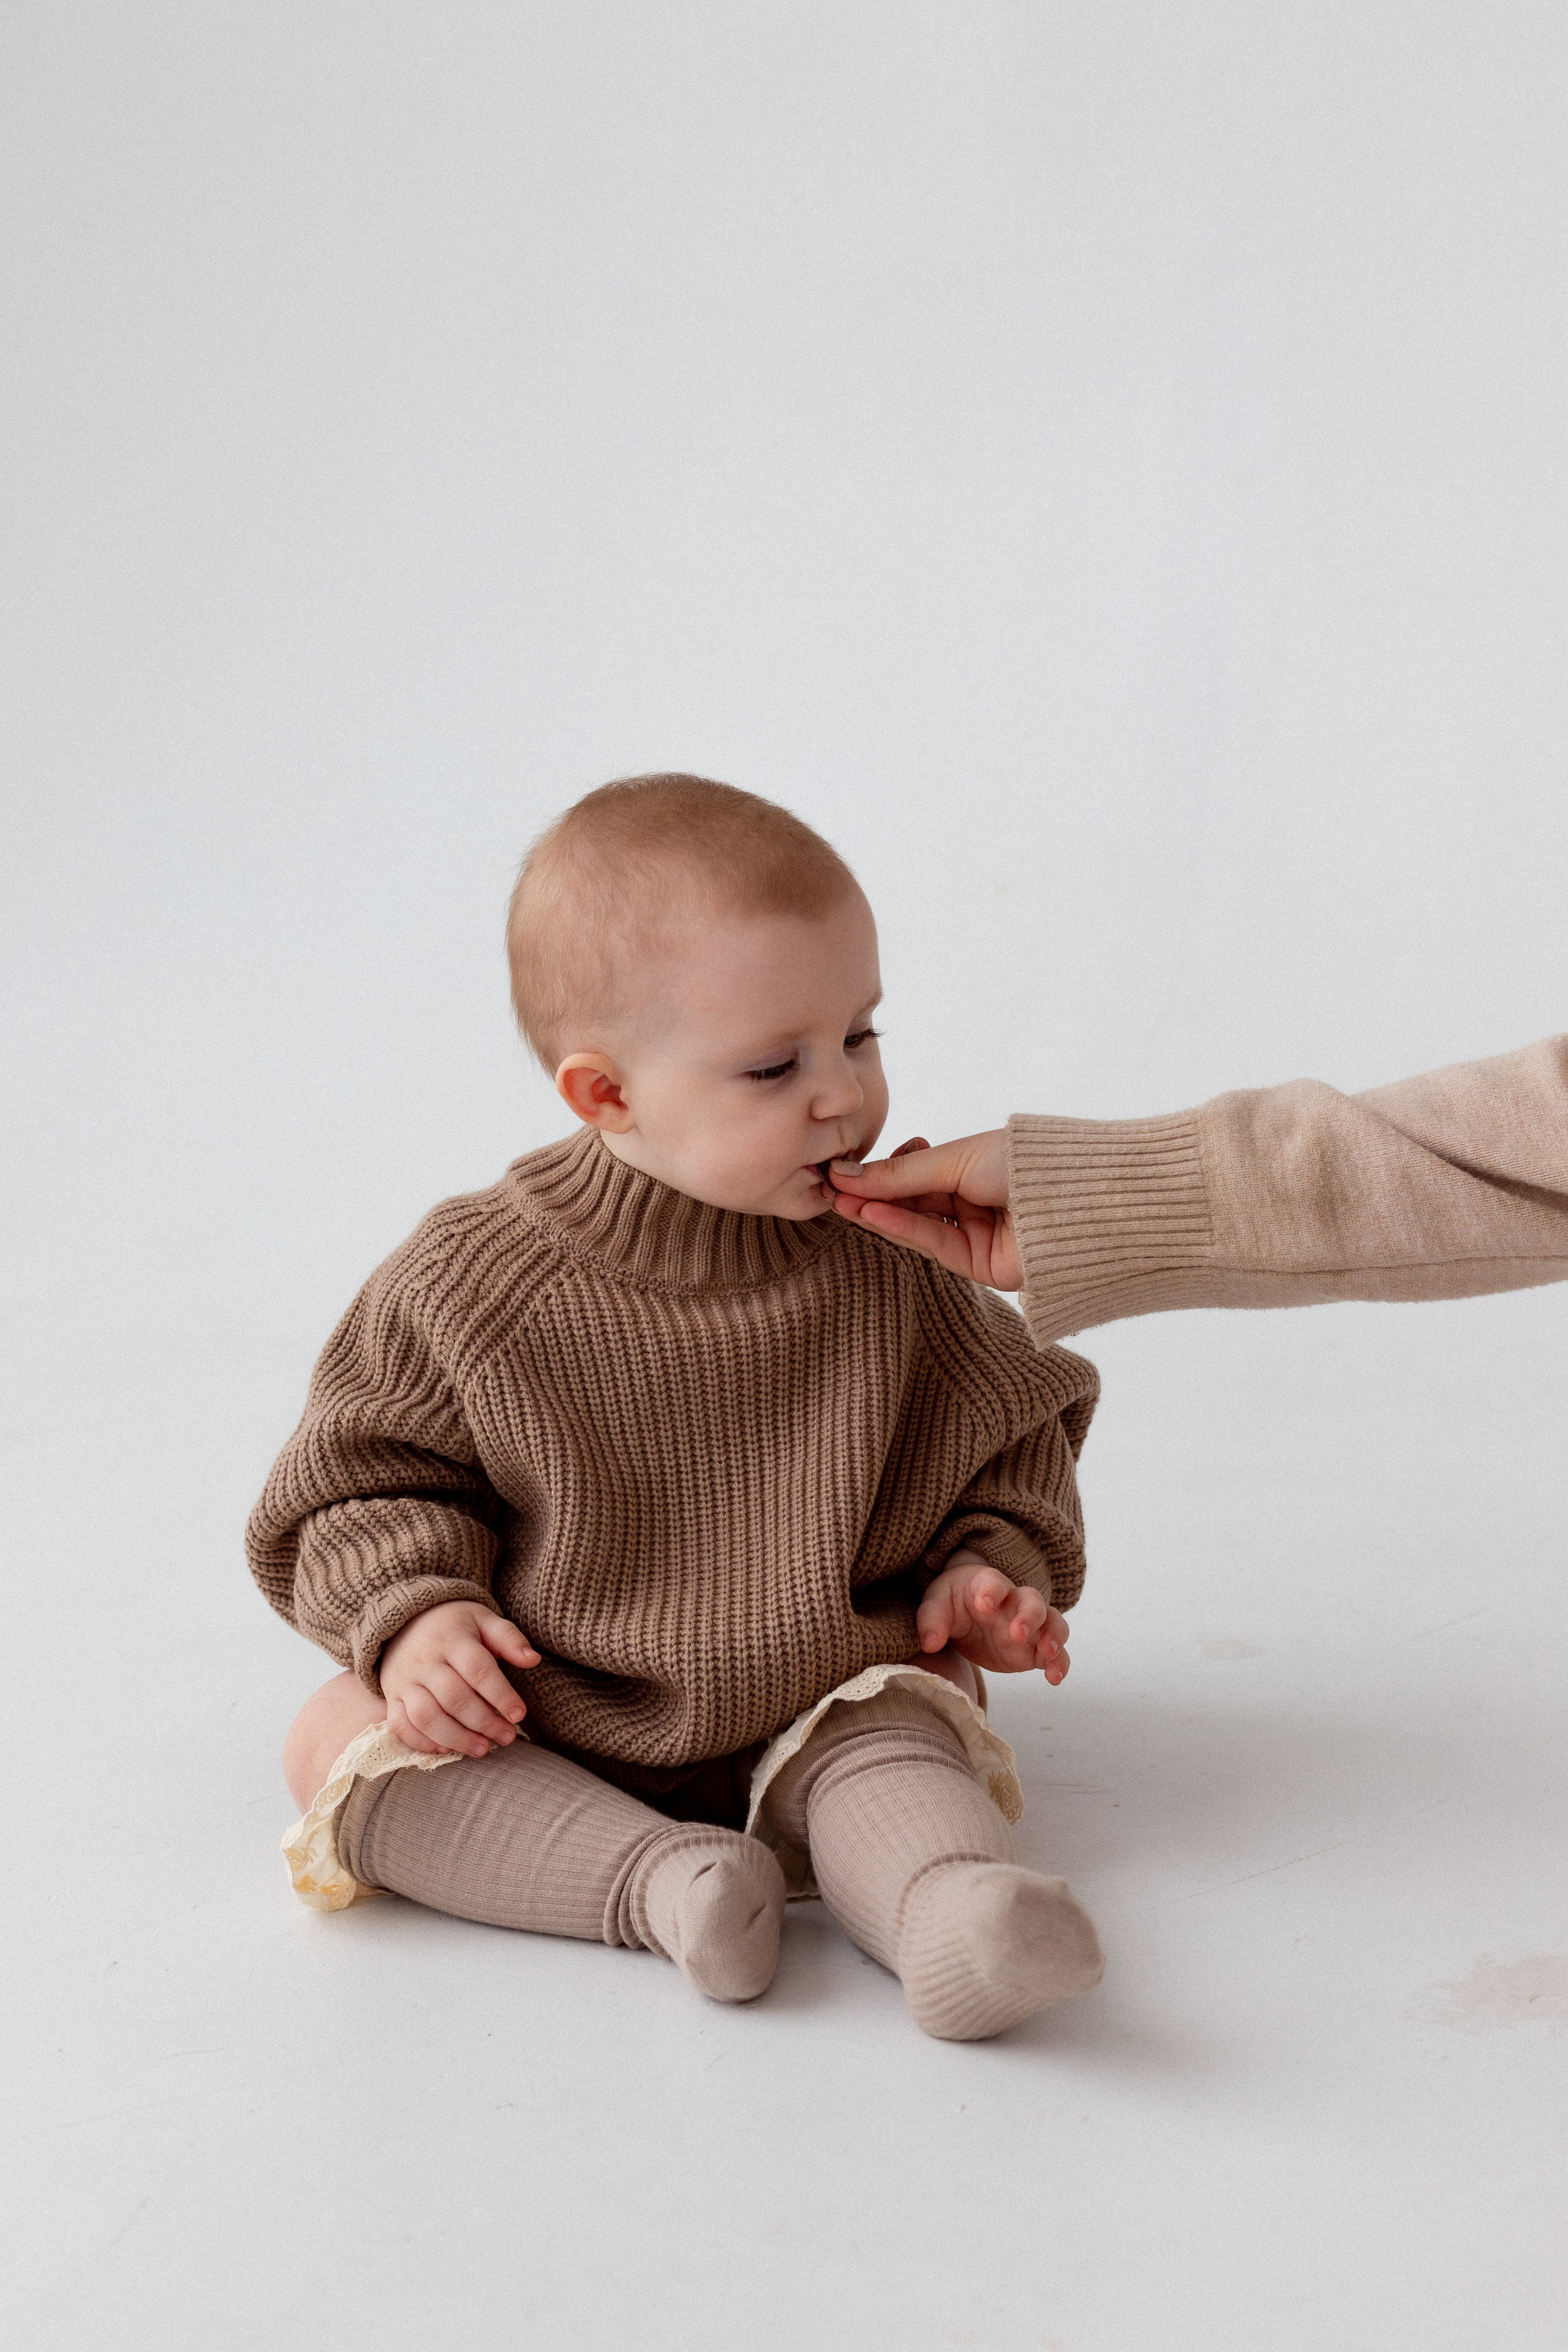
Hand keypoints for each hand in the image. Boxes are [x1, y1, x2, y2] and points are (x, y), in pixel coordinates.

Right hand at [380, 1601, 539, 1757]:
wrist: (405, 1622)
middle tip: (507, 1737)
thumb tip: (533, 1659)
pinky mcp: (392, 1697)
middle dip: (483, 1721)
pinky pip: (400, 1724)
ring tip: (482, 1750)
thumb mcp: (483, 1620)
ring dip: (455, 1737)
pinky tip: (447, 1749)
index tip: (520, 1714)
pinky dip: (421, 1741)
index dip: (500, 1694)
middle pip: (454, 1697)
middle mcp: (425, 1661)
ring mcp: (405, 1681)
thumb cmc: (455, 1625)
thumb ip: (509, 1638)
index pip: (478, 1669)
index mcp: (452, 1639)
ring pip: (426, 1716)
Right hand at [828, 1130, 1018, 1289]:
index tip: (843, 1170)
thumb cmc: (1025, 1164)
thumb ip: (901, 1173)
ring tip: (842, 1202)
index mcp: (974, 1168)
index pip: (916, 1172)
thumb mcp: (956, 1159)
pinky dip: (902, 1229)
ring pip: (918, 1224)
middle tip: (832, 1188)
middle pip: (913, 1200)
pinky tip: (872, 1214)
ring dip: (879, 1213)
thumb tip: (847, 1173)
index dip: (881, 1173)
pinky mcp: (980, 1266)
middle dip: (873, 1194)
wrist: (1077, 1199)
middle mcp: (975, 1201)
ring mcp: (977, 1234)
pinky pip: (934, 1244)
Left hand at [916, 1551, 1070, 1683]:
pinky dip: (1059, 1663)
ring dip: (1054, 1635)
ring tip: (1048, 1652)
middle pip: (1032, 1600)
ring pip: (1052, 1623)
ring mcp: (1028, 1626)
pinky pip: (1055, 1653)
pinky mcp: (1033, 1650)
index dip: (992, 1591)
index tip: (984, 1604)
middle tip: (1018, 1632)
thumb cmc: (953, 1603)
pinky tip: (1054, 1678)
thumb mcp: (936, 1605)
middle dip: (1029, 1615)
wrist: (968, 1613)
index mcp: (987, 1586)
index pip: (994, 1582)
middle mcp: (1014, 1602)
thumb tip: (929, 1642)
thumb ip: (931, 1620)